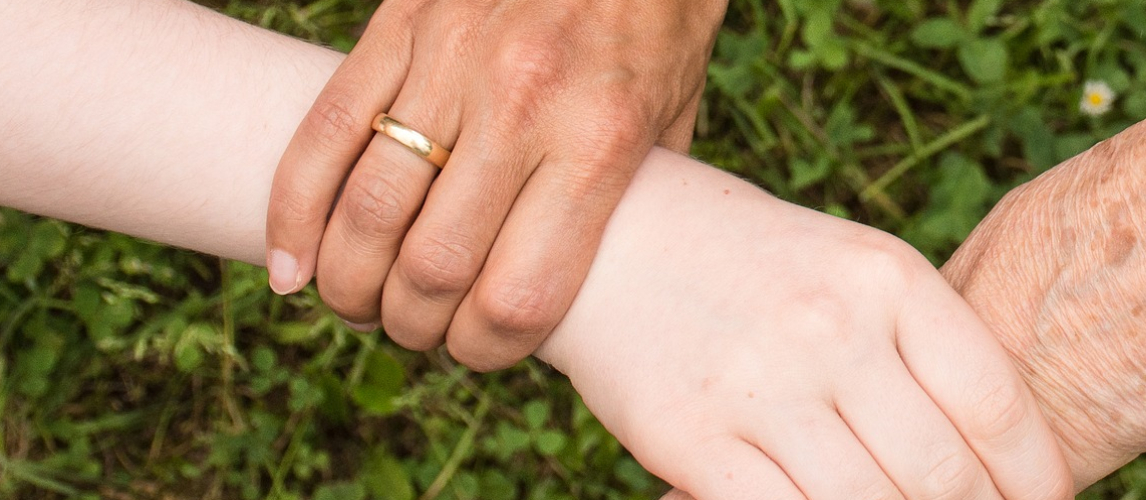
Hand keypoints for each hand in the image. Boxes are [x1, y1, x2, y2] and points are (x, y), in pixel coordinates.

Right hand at [265, 0, 723, 369]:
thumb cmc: (657, 30)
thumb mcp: (672, 125)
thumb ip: (627, 205)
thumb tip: (583, 289)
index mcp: (600, 145)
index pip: (519, 295)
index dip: (486, 350)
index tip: (478, 352)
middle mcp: (522, 108)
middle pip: (433, 266)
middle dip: (413, 325)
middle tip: (415, 332)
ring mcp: (452, 64)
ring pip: (367, 211)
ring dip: (349, 284)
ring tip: (357, 303)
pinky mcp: (400, 26)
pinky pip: (324, 133)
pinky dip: (293, 212)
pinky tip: (290, 265)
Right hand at [534, 154, 1072, 498]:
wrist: (614, 239)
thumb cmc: (760, 268)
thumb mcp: (856, 272)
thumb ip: (924, 350)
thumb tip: (1004, 459)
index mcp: (888, 278)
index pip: (996, 403)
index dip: (1036, 475)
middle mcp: (832, 329)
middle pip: (944, 473)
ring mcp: (761, 387)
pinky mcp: (692, 439)